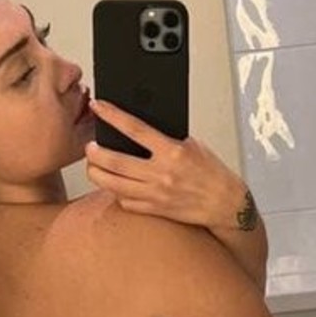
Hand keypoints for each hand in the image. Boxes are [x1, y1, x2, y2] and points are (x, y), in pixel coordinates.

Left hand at [86, 100, 246, 229]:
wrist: (226, 204)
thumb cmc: (212, 173)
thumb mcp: (193, 145)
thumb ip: (167, 138)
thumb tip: (140, 129)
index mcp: (173, 151)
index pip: (134, 128)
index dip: (112, 116)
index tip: (98, 107)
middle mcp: (162, 173)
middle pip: (114, 161)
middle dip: (95, 152)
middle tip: (89, 146)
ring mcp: (156, 193)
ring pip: (113, 184)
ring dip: (97, 173)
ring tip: (94, 165)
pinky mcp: (154, 210)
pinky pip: (125, 202)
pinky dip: (116, 193)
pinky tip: (114, 185)